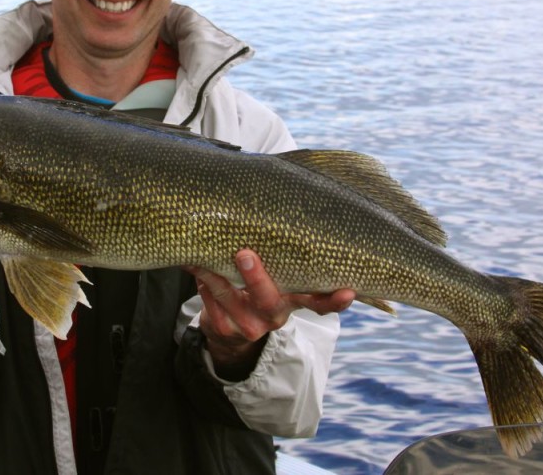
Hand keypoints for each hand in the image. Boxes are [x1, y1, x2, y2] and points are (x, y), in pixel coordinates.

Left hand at [187, 249, 354, 378]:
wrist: (230, 331)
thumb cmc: (255, 289)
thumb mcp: (275, 280)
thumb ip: (278, 260)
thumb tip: (275, 212)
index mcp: (294, 299)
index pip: (320, 303)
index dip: (335, 300)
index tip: (348, 291)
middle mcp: (275, 315)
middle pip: (269, 300)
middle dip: (256, 278)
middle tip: (245, 254)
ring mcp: (250, 326)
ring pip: (230, 297)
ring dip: (214, 273)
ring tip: (201, 254)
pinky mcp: (225, 329)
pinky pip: (210, 300)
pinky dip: (202, 280)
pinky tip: (195, 264)